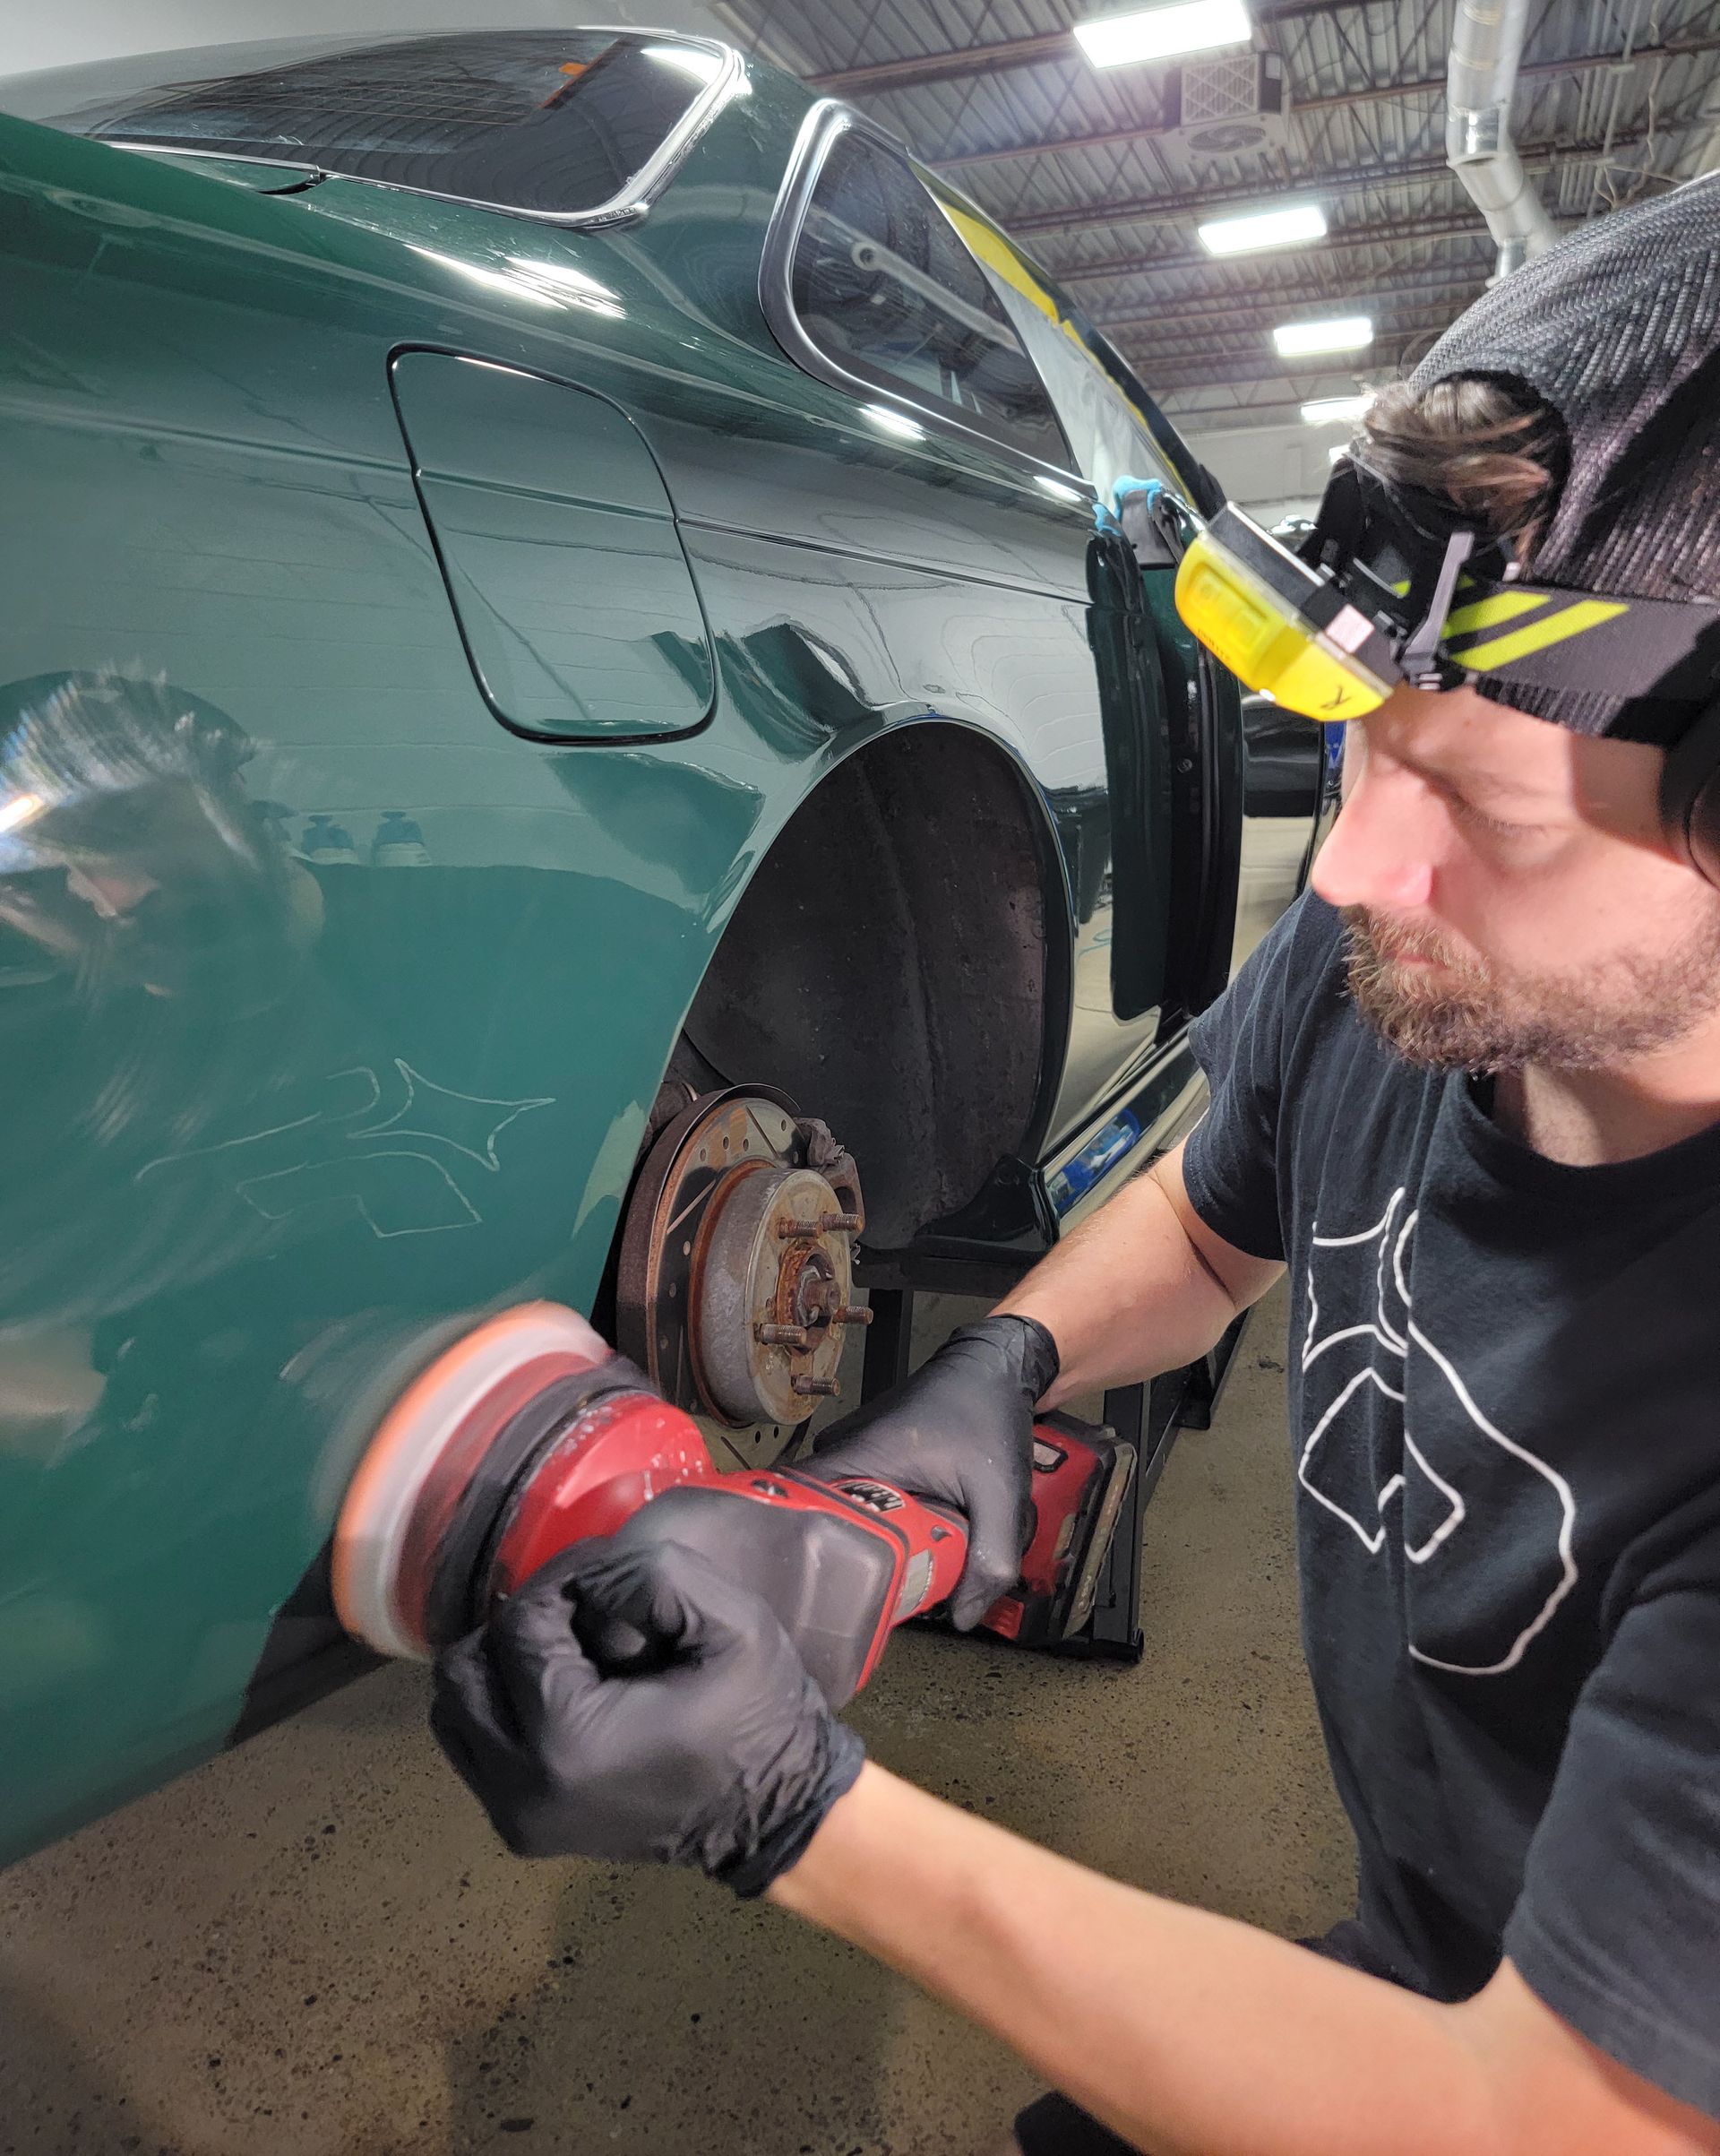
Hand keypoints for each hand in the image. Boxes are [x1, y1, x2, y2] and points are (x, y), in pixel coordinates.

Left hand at [430, 1530, 864, 1893]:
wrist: (777, 1819)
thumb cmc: (761, 1719)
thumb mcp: (734, 1623)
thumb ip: (656, 1573)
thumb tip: (590, 1573)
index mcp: (568, 1741)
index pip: (519, 1624)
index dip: (560, 1581)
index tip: (607, 1572)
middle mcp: (521, 1788)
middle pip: (464, 1668)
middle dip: (520, 1626)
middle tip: (582, 1617)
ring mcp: (514, 1817)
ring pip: (456, 1709)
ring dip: (501, 1667)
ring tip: (568, 1654)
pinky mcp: (520, 1829)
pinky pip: (473, 1746)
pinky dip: (505, 1707)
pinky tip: (563, 1693)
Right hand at [805, 1314, 1058, 1628]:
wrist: (995, 1368)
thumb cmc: (989, 1411)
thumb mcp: (1000, 1492)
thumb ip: (990, 1558)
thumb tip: (962, 1617)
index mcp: (859, 1457)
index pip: (800, 1513)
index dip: (811, 1560)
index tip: (838, 1598)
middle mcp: (841, 1452)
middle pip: (821, 1525)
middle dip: (855, 1566)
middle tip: (889, 1593)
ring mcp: (850, 1453)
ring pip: (844, 1517)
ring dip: (875, 1544)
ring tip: (909, 1562)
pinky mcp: (864, 1458)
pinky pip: (860, 1502)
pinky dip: (886, 1524)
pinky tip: (914, 1535)